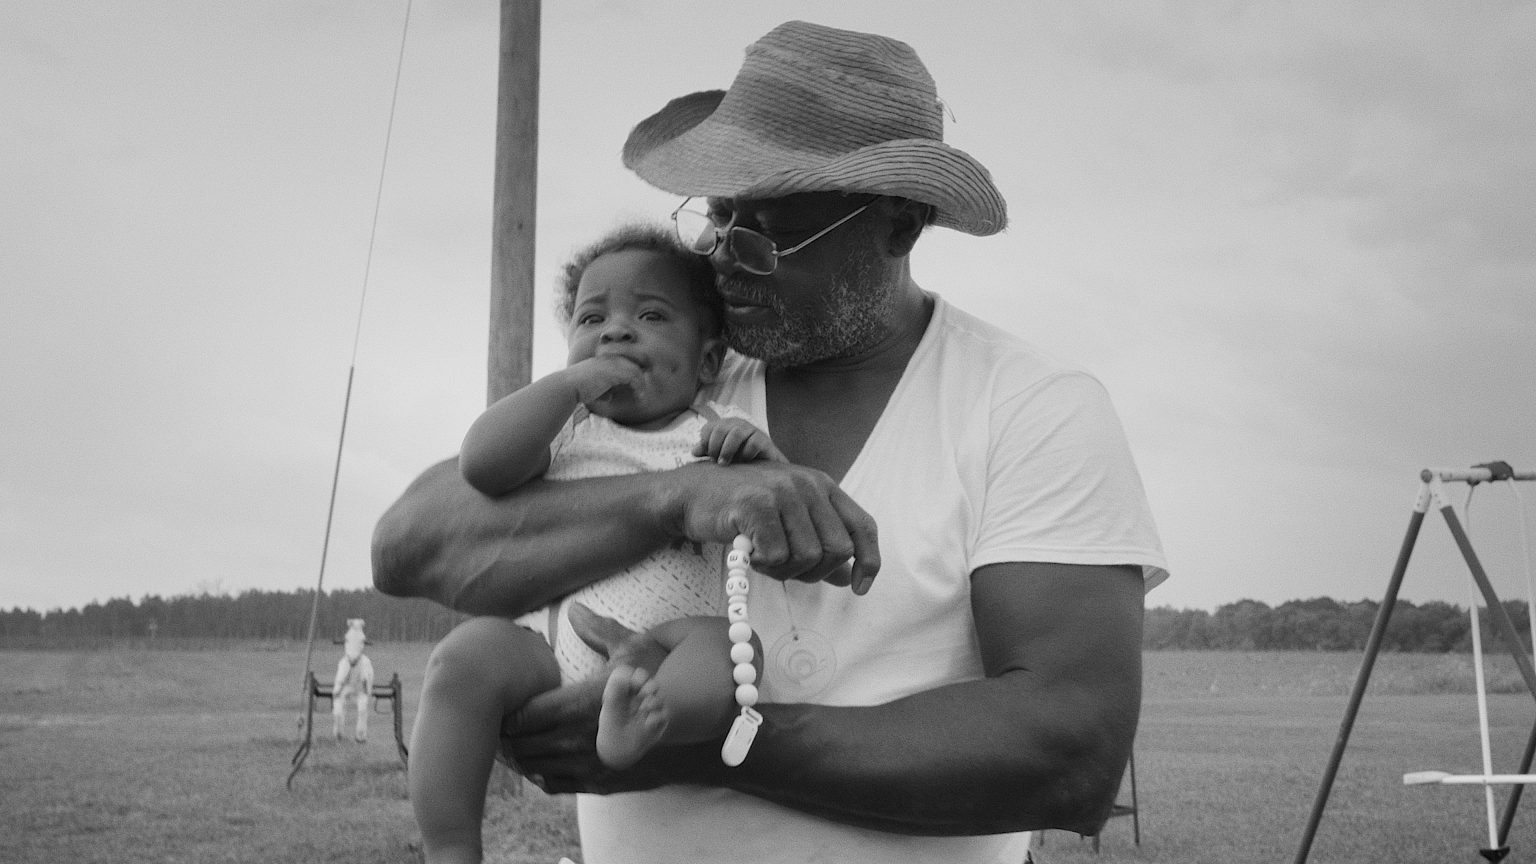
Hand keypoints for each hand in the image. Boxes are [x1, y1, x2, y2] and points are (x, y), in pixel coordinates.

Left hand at [500, 604, 702, 793]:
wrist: (699, 735)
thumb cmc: (665, 686)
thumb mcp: (634, 652)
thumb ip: (598, 631)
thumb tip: (573, 608)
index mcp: (582, 704)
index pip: (524, 714)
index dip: (506, 710)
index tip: (501, 701)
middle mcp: (580, 739)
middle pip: (522, 744)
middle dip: (506, 734)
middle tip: (496, 721)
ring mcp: (588, 766)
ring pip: (534, 767)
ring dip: (519, 755)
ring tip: (511, 741)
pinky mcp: (598, 784)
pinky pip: (554, 785)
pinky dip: (539, 774)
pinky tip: (539, 760)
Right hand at [563, 355, 643, 404]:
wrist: (568, 386)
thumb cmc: (577, 389)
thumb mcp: (593, 386)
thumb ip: (602, 388)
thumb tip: (610, 395)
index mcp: (605, 359)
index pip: (626, 363)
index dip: (633, 376)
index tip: (635, 389)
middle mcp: (610, 358)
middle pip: (634, 365)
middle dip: (639, 379)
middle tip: (641, 393)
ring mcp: (612, 363)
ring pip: (636, 371)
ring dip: (641, 385)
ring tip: (640, 397)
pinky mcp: (615, 371)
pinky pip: (634, 377)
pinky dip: (639, 387)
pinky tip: (638, 396)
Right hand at [666, 461, 877, 593]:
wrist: (692, 494)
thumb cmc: (742, 510)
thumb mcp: (789, 521)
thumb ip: (819, 543)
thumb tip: (849, 576)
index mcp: (822, 485)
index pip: (863, 526)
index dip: (869, 560)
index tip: (860, 588)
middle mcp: (807, 484)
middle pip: (838, 550)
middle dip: (815, 572)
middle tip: (785, 569)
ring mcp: (782, 491)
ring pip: (808, 557)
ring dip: (783, 571)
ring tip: (761, 557)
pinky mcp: (756, 505)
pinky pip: (776, 557)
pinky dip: (762, 565)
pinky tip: (748, 552)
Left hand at [693, 417, 787, 463]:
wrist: (765, 466)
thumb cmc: (739, 458)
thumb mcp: (721, 454)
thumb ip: (708, 451)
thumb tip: (694, 451)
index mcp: (725, 425)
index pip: (708, 428)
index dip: (705, 442)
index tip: (707, 456)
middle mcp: (737, 424)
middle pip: (720, 429)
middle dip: (714, 446)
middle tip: (716, 461)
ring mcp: (751, 430)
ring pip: (736, 433)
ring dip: (727, 450)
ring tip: (724, 463)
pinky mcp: (764, 440)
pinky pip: (753, 443)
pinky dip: (746, 454)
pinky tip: (744, 461)